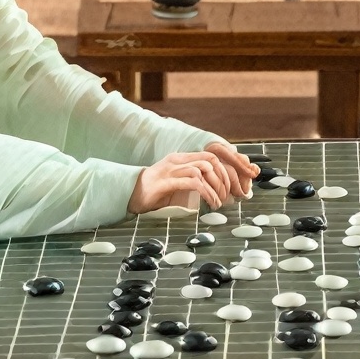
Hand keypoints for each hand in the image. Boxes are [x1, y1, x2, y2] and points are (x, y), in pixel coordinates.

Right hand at [129, 143, 255, 213]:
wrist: (129, 193)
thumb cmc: (155, 191)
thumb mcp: (177, 181)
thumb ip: (192, 180)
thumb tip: (216, 189)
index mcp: (181, 158)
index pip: (210, 155)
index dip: (224, 169)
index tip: (230, 186)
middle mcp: (176, 161)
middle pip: (209, 161)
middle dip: (223, 179)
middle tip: (226, 196)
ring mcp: (170, 170)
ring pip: (202, 171)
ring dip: (215, 188)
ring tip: (217, 202)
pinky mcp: (165, 182)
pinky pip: (191, 183)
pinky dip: (205, 192)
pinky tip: (209, 202)